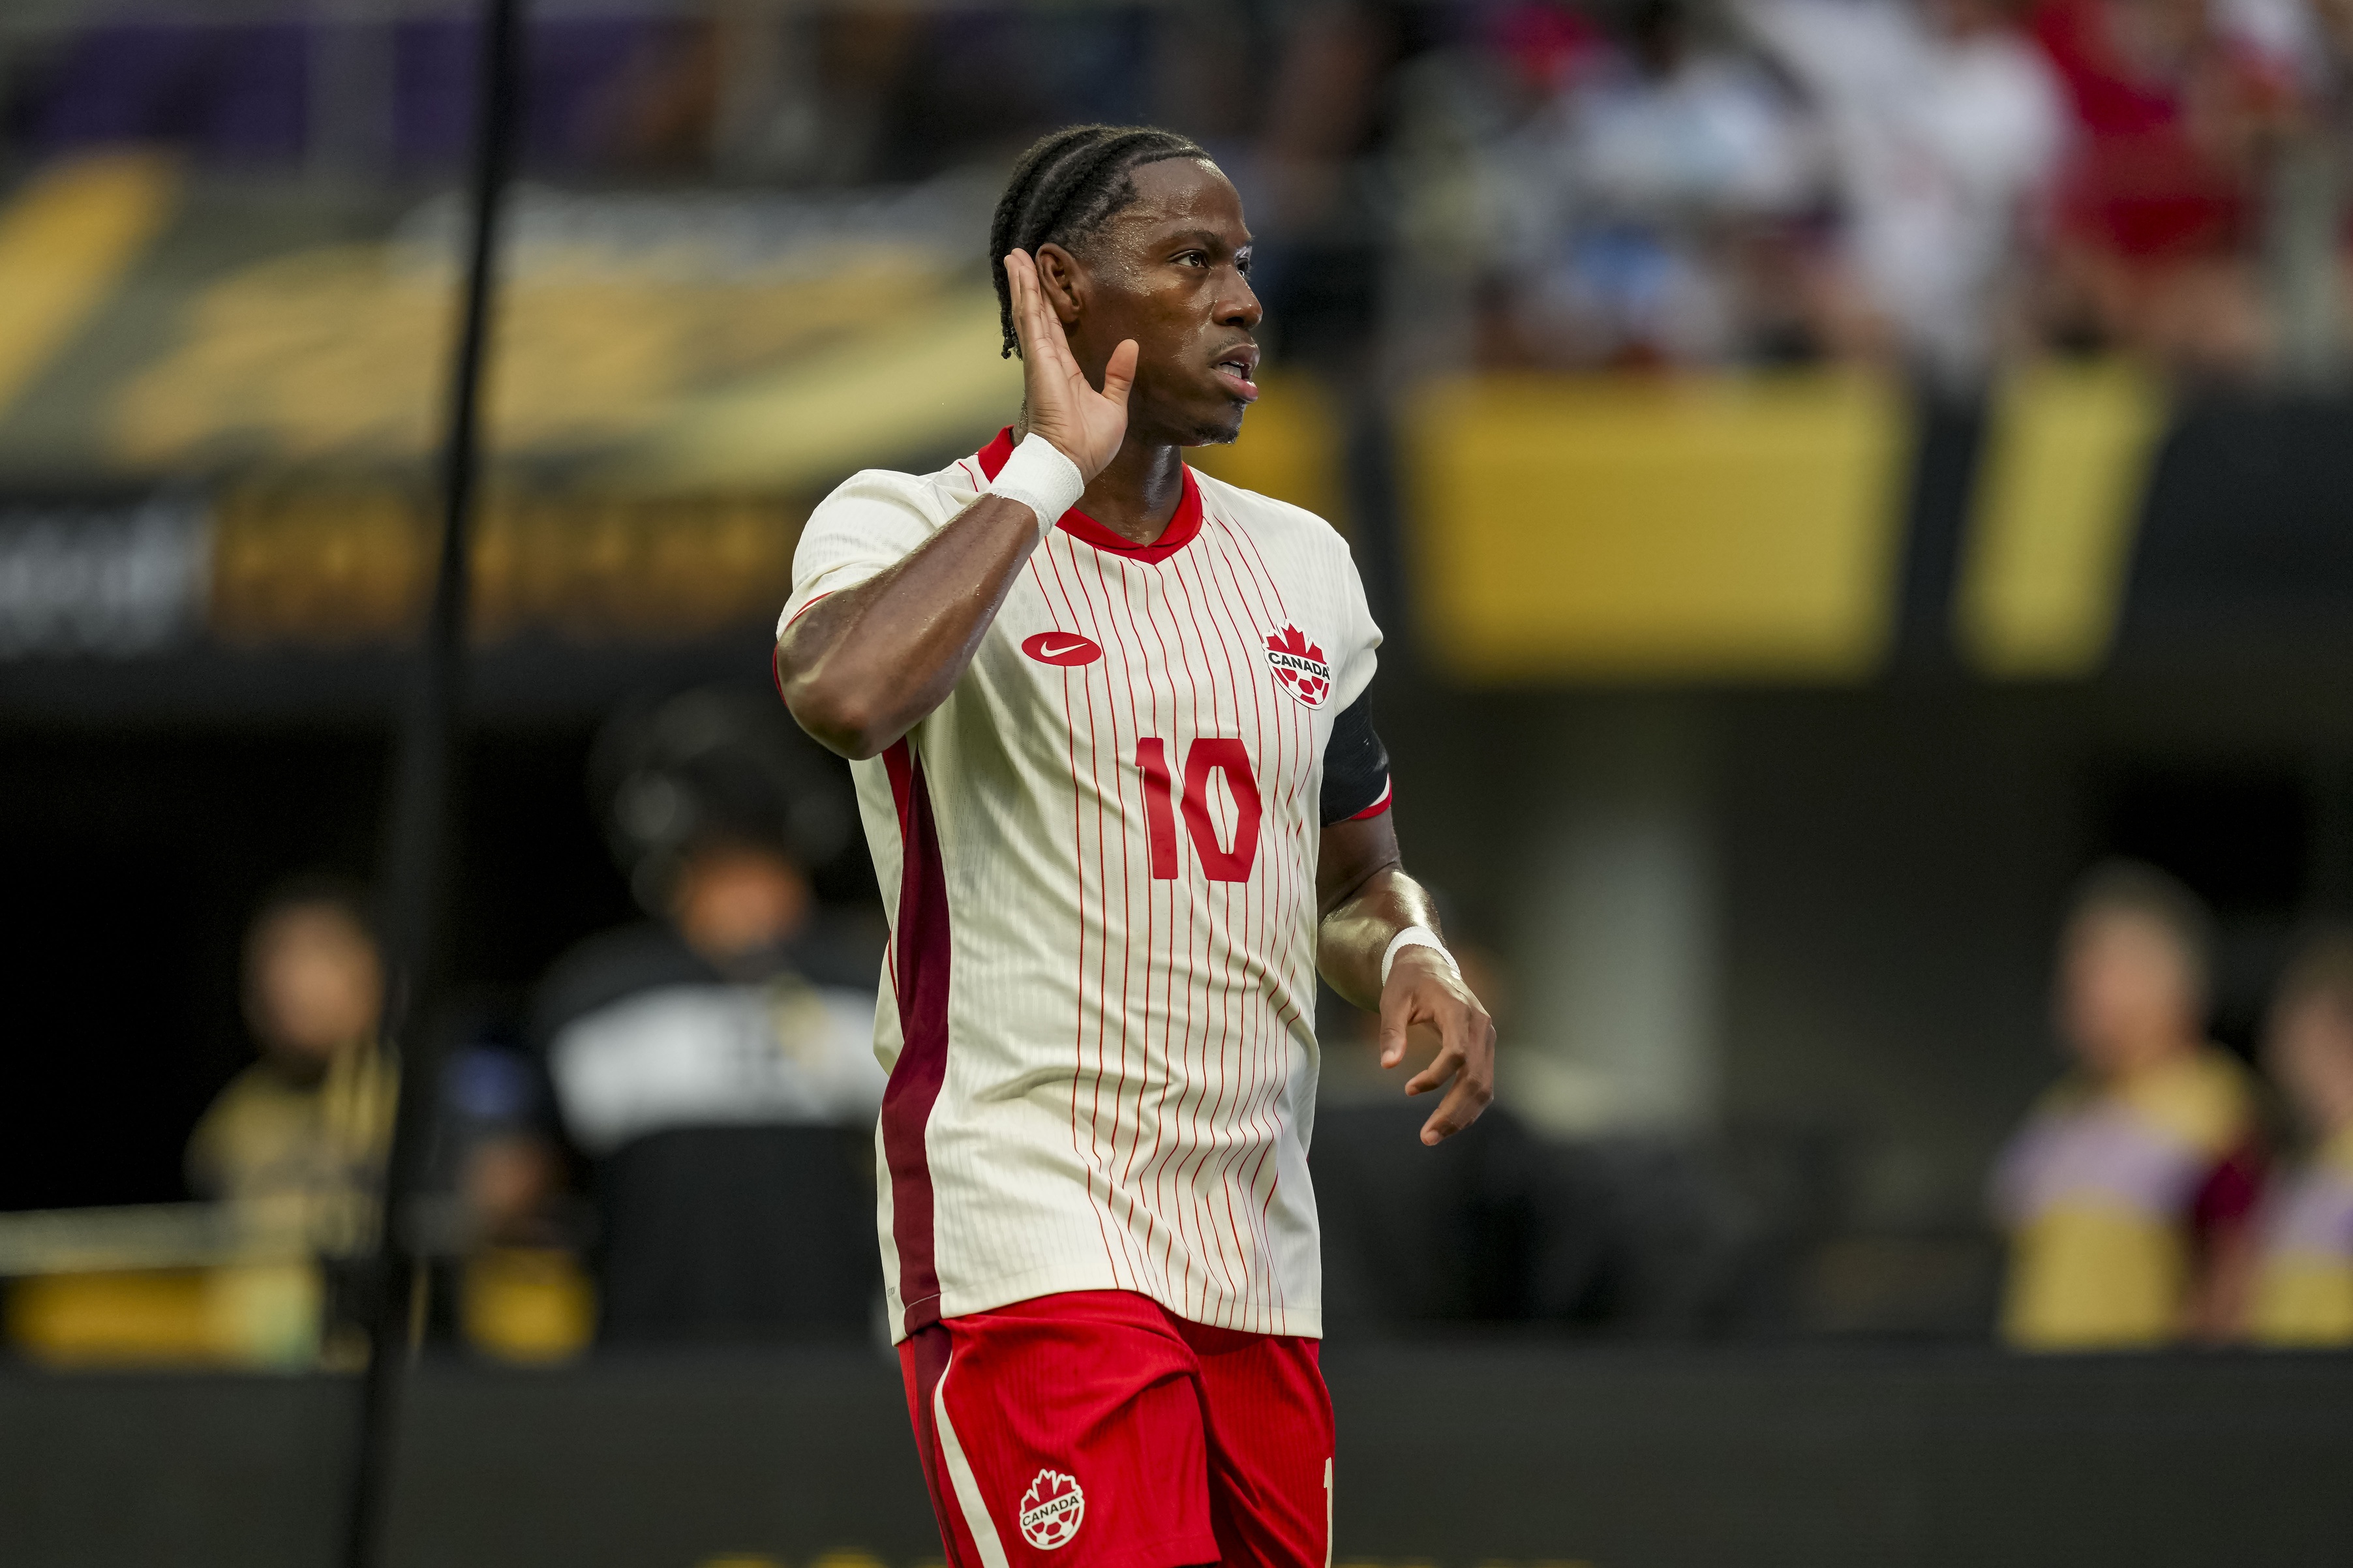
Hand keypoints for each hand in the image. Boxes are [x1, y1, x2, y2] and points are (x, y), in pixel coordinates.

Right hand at [1004, 248, 1135, 481]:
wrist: (1071, 464)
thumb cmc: (1089, 446)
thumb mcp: (1113, 405)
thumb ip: (1119, 375)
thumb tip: (1130, 346)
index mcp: (1066, 372)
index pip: (1054, 330)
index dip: (1047, 306)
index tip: (1041, 284)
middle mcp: (1049, 362)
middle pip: (1037, 314)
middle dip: (1029, 285)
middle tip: (1021, 258)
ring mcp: (1040, 359)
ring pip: (1030, 311)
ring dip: (1022, 282)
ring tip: (1015, 255)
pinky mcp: (1037, 358)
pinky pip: (1030, 319)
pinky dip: (1024, 294)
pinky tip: (1018, 272)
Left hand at [1378, 950, 1495, 1144]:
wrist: (1431, 966)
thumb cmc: (1409, 982)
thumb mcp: (1393, 1000)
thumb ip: (1391, 1032)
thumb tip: (1388, 1065)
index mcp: (1459, 1011)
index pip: (1457, 1052)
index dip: (1436, 1076)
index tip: (1409, 1090)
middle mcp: (1480, 1026)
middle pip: (1475, 1077)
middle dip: (1453, 1111)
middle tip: (1427, 1137)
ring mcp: (1486, 1038)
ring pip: (1484, 1086)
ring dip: (1462, 1115)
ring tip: (1435, 1136)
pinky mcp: (1485, 1048)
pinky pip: (1483, 1082)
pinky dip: (1469, 1106)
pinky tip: (1449, 1122)